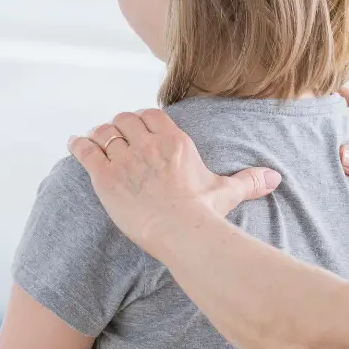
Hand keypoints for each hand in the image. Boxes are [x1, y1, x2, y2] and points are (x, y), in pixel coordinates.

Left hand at [68, 109, 280, 257]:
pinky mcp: (105, 177)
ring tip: (94, 140)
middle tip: (114, 137)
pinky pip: (85, 150)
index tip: (136, 128)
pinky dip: (78, 145)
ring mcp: (125, 159)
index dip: (140, 120)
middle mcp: (147, 144)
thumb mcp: (227, 192)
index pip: (150, 116)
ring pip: (104, 133)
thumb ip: (248, 180)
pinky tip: (73, 144)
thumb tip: (275, 178)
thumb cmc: (203, 214)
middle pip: (124, 121)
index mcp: (174, 141)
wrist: (181, 232)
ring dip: (99, 134)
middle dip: (118, 126)